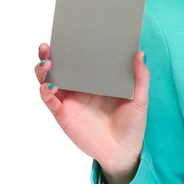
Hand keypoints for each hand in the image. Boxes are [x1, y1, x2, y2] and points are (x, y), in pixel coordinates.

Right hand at [35, 43, 149, 173]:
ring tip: (47, 63)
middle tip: (47, 46)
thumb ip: (140, 77)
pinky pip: (49, 100)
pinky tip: (50, 86)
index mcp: (95, 78)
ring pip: (48, 79)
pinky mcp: (63, 113)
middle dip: (49, 54)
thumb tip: (141, 53)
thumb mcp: (140, 98)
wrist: (123, 150)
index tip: (67, 33)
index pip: (79, 57)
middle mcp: (79, 86)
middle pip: (58, 65)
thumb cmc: (132, 123)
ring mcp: (69, 99)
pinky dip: (46, 91)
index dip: (70, 45)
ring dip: (43, 70)